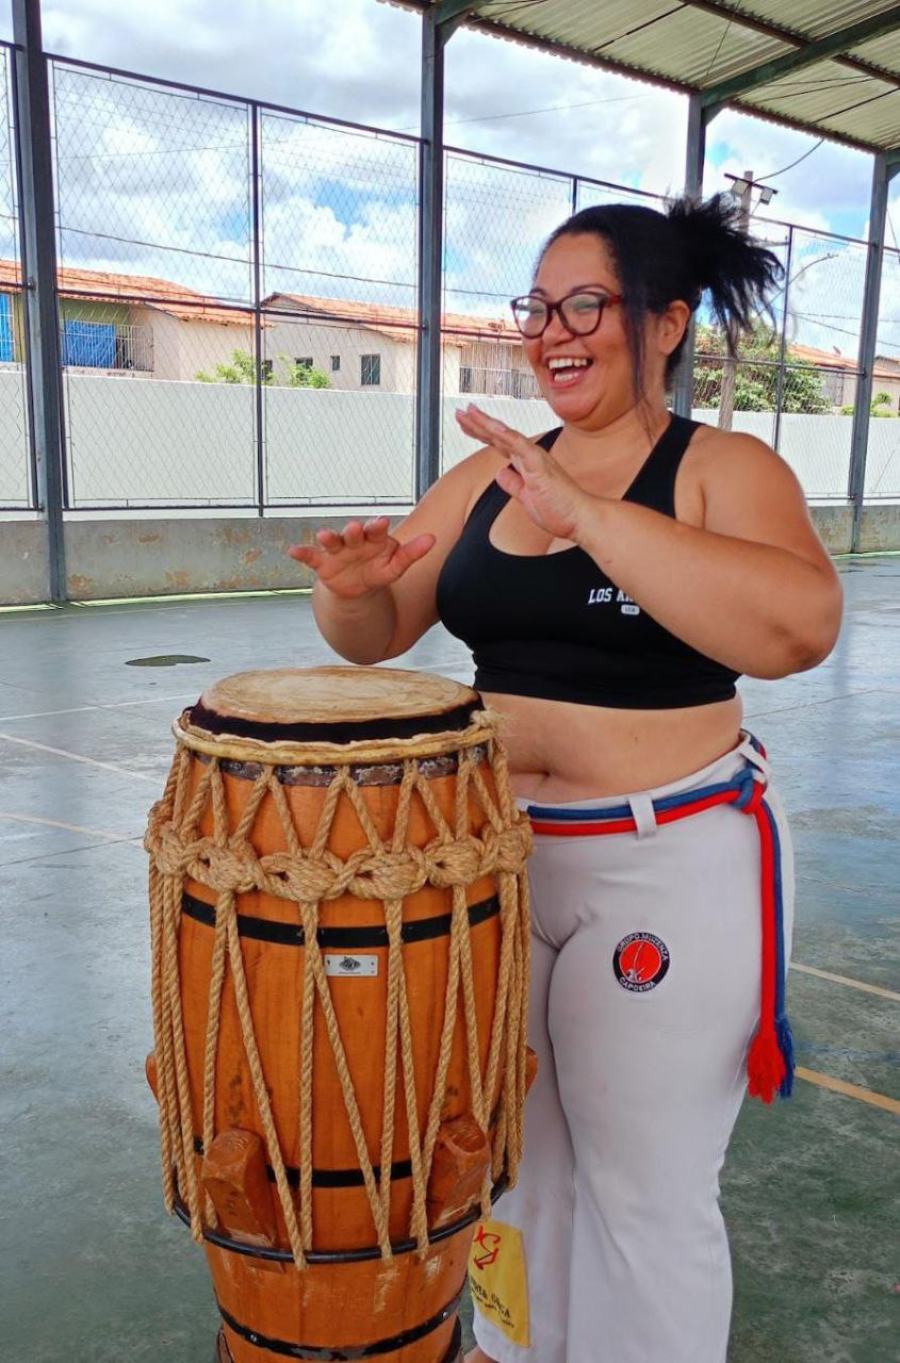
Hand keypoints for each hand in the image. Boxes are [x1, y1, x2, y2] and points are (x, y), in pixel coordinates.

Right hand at [287, 517, 435, 598]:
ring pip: (332, 541)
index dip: (378, 527)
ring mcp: (337, 551)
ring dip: (327, 537)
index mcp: (374, 539)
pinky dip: (301, 553)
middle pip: (353, 534)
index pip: (376, 531)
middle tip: (355, 528)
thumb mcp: (396, 566)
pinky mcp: (322, 563)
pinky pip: (311, 557)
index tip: (382, 522)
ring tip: (323, 535)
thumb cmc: (379, 570)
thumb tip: (433, 538)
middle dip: (353, 531)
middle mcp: (354, 541)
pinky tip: (291, 551)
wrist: (358, 586)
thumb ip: (412, 553)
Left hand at [455, 404, 592, 542]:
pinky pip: (522, 448)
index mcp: (526, 464)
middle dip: (478, 424)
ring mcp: (536, 460)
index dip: (481, 433)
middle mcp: (530, 457)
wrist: (580, 519)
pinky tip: (494, 428)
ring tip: (469, 412)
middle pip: (499, 436)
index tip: (466, 424)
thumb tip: (500, 473)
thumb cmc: (559, 510)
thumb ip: (513, 484)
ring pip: (507, 436)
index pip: (499, 444)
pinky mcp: (541, 468)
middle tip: (460, 412)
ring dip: (487, 424)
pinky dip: (508, 436)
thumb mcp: (526, 498)